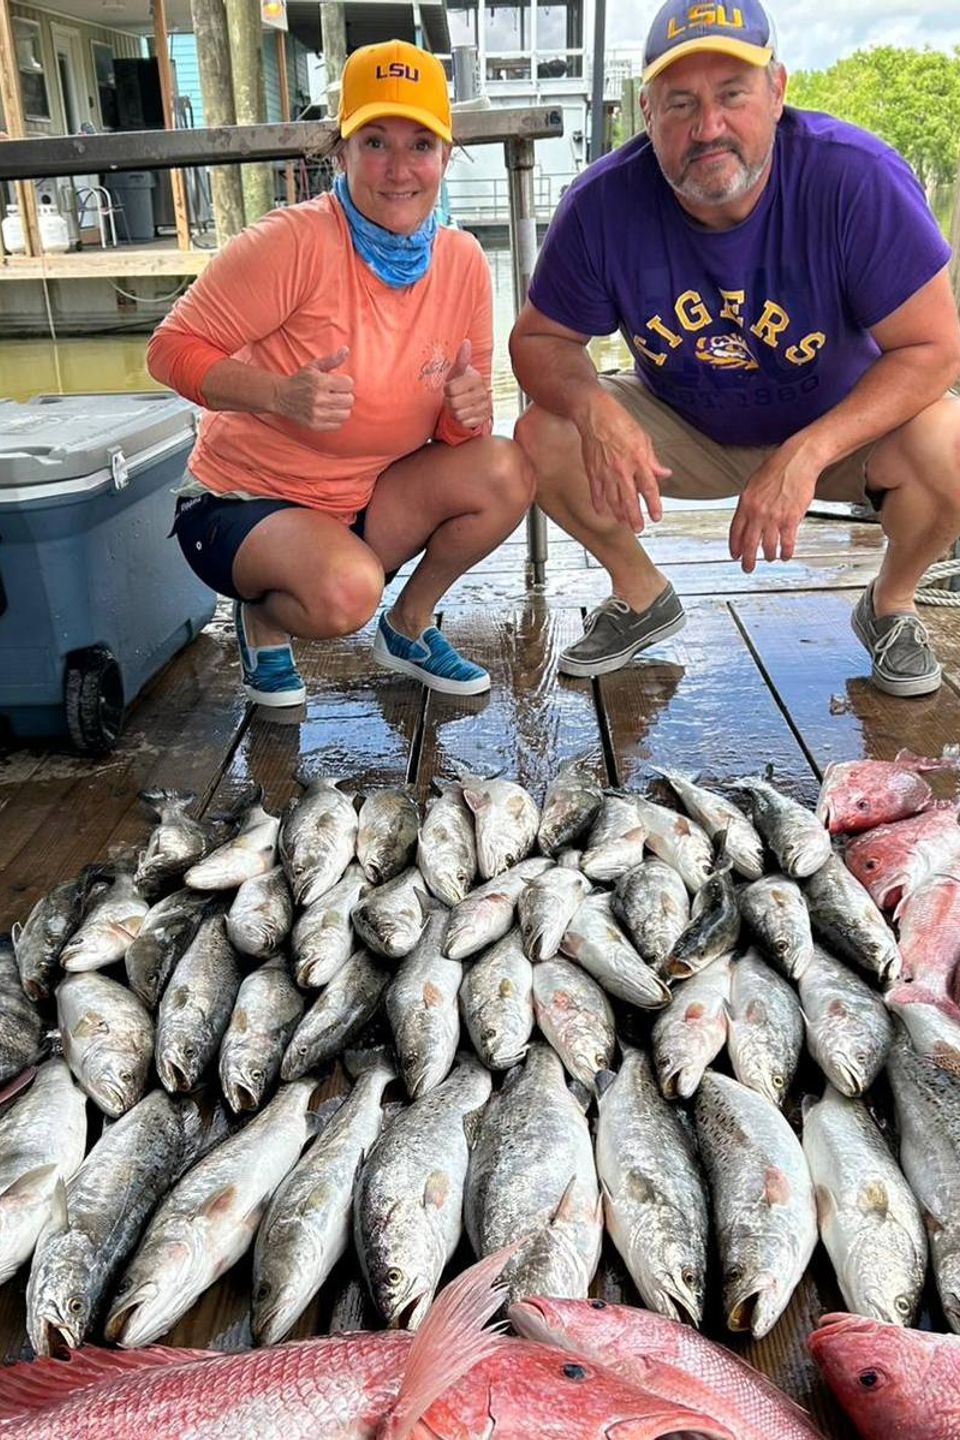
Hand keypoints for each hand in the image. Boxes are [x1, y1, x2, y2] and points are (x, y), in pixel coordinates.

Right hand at [275, 346, 353, 430]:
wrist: (281, 396)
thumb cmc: (301, 380)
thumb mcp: (314, 366)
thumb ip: (332, 360)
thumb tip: (346, 349)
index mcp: (320, 382)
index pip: (348, 384)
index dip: (345, 383)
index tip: (337, 383)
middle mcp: (319, 398)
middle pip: (349, 400)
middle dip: (344, 395)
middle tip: (335, 394)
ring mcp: (317, 413)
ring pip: (345, 414)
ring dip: (342, 408)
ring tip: (333, 403)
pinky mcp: (315, 425)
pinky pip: (337, 425)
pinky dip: (336, 419)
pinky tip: (328, 412)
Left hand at [443, 340, 491, 429]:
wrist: (471, 401)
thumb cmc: (460, 385)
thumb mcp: (458, 372)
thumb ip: (461, 359)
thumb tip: (466, 342)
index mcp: (476, 378)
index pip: (451, 389)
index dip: (446, 390)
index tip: (450, 388)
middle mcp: (483, 392)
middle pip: (454, 403)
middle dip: (450, 402)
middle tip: (453, 398)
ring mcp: (485, 406)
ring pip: (459, 414)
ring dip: (455, 411)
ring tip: (458, 406)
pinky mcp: (484, 418)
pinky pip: (465, 423)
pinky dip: (461, 420)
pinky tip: (464, 413)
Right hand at [577, 390, 670, 531]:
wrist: (594, 414)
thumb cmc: (619, 421)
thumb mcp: (643, 438)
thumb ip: (653, 460)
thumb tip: (664, 473)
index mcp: (638, 460)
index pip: (649, 488)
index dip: (654, 504)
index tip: (657, 516)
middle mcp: (623, 469)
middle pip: (630, 500)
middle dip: (635, 517)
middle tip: (639, 528)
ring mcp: (606, 472)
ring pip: (613, 500)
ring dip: (619, 514)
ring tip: (624, 523)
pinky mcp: (593, 471)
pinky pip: (596, 493)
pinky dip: (599, 504)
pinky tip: (603, 512)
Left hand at [728, 445, 819, 571]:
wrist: (797, 461)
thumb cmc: (777, 468)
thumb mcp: (753, 484)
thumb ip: (749, 503)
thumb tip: (746, 519)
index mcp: (745, 503)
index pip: (735, 531)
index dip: (734, 546)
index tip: (735, 555)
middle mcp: (757, 512)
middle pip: (749, 544)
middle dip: (747, 560)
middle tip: (747, 568)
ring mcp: (773, 517)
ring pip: (768, 546)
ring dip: (768, 556)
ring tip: (769, 558)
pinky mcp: (791, 519)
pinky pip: (787, 543)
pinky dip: (786, 552)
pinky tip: (785, 555)